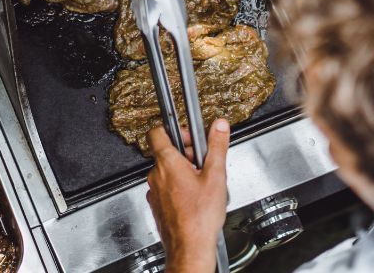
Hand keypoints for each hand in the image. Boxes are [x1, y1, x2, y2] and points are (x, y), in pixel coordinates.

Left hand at [146, 119, 229, 272]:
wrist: (189, 246)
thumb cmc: (199, 217)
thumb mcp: (216, 175)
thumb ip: (216, 147)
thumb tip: (219, 126)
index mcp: (167, 163)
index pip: (157, 132)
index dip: (174, 129)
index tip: (189, 135)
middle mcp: (156, 175)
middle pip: (167, 152)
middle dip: (186, 153)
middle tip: (203, 162)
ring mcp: (154, 191)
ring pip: (167, 171)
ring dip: (183, 171)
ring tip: (202, 182)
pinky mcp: (157, 204)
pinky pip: (166, 187)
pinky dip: (178, 186)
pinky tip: (194, 197)